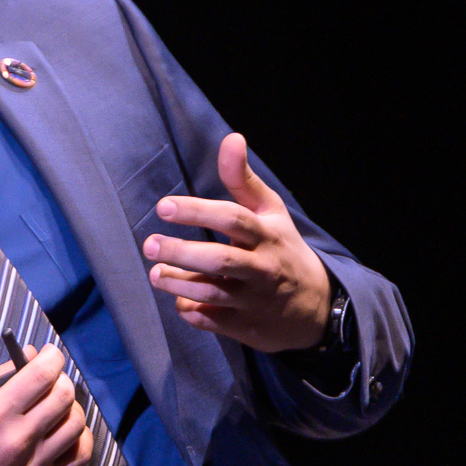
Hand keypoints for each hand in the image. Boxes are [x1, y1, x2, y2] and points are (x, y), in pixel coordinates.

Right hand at [0, 346, 92, 465]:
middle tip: (50, 379)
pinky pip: (80, 456)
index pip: (40, 376)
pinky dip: (80, 437)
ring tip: (56, 406)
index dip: (52, 357)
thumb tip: (28, 355)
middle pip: (64, 396)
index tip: (49, 354)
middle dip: (61, 379)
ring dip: (71, 407)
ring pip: (76, 424)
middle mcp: (19, 441)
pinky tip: (65, 432)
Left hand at [141, 132, 332, 352]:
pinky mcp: (246, 327)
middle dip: (180, 252)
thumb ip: (243, 179)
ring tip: (155, 274)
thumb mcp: (270, 213)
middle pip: (219, 259)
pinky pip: (211, 320)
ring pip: (212, 292)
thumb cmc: (282, 250)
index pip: (232, 219)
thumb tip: (231, 138)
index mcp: (267, 235)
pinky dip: (192, 311)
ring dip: (178, 283)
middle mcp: (262, 267)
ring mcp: (254, 300)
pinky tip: (180, 301)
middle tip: (149, 245)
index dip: (197, 211)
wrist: (317, 308)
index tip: (163, 206)